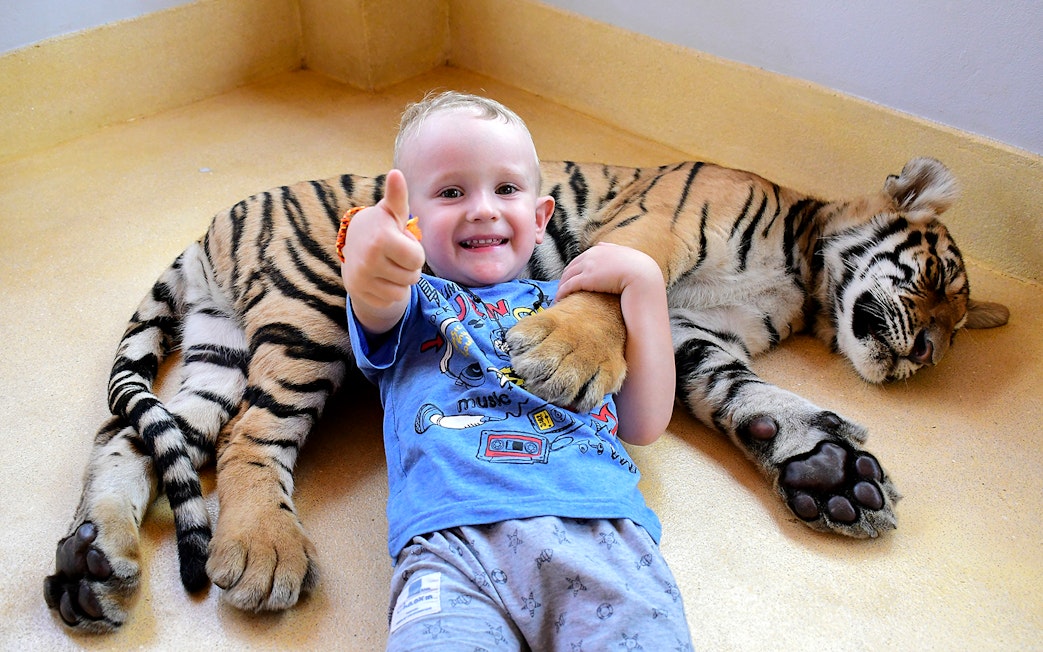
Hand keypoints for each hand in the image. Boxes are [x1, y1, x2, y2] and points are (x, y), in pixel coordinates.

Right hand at [341, 170, 424, 330]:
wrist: (353, 243)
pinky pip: (388, 300)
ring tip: (389, 264)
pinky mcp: (358, 293)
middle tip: (395, 254)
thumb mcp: (391, 211)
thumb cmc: (382, 225)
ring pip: (401, 291)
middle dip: (409, 267)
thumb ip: (397, 196)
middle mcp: (368, 261)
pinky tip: (380, 276)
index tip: (402, 242)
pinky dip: (388, 291)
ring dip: (401, 280)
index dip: (415, 251)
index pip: (418, 259)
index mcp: (381, 240)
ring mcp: (361, 279)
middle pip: (412, 277)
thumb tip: (396, 173)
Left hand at [556, 243, 663, 299]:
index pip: (582, 258)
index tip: (572, 278)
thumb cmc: (639, 271)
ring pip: (567, 276)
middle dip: (565, 277)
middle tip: (561, 288)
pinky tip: (558, 300)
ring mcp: (588, 266)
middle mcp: (592, 255)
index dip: (576, 269)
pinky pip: (568, 286)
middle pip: (572, 266)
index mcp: (601, 250)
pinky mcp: (586, 278)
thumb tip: (604, 246)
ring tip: (558, 296)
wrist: (643, 276)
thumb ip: (615, 251)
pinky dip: (561, 293)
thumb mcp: (627, 256)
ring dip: (561, 286)